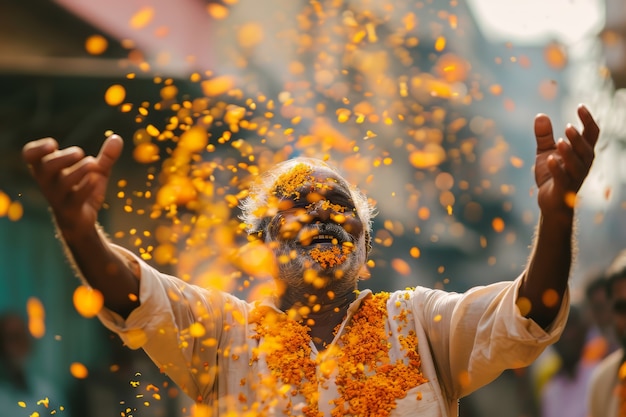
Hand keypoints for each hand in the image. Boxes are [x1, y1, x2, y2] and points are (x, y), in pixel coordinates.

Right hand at [22, 135, 122, 237]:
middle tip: (80, 152)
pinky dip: (86, 187)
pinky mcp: (71, 210)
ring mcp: (59, 198)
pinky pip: (75, 199)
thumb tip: (117, 137)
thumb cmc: (83, 192)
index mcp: (47, 170)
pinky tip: (96, 180)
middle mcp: (48, 183)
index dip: (37, 149)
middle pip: (45, 168)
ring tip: (93, 163)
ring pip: (62, 183)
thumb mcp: (97, 172)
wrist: (82, 222)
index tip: (54, 144)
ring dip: (78, 171)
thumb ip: (106, 156)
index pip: (30, 156)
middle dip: (63, 158)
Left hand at [534, 104, 598, 218]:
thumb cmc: (552, 175)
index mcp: (582, 153)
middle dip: (578, 138)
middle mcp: (582, 164)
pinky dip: (557, 169)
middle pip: (586, 149)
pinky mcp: (563, 189)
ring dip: (569, 152)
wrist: (550, 201)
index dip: (588, 120)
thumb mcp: (546, 152)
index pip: (591, 134)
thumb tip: (540, 115)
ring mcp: (574, 177)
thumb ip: (544, 136)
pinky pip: (562, 178)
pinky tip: (550, 159)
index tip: (580, 106)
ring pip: (576, 164)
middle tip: (568, 127)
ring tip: (560, 141)